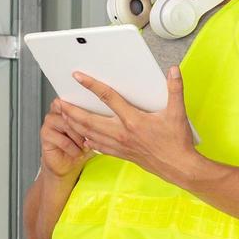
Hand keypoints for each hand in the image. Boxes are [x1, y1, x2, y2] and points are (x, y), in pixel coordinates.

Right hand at [40, 102, 92, 179]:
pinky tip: (77, 152)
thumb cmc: (82, 147)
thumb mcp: (94, 133)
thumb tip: (106, 116)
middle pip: (72, 112)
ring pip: (68, 125)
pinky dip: (74, 149)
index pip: (76, 100)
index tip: (96, 118)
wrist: (69, 164)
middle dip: (84, 126)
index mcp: (70, 106)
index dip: (86, 108)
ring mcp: (50, 121)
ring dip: (79, 139)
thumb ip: (96, 121)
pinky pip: (63, 140)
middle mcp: (57, 111)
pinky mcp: (45, 134)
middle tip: (92, 136)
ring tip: (84, 146)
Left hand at [59, 68, 219, 187]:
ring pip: (90, 134)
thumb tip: (173, 71)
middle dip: (72, 111)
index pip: (108, 97)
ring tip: (64, 116)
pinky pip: (99, 147)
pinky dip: (88, 140)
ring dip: (75, 125)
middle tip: (59, 102)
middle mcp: (122, 132)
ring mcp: (120, 145)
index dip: (91, 85)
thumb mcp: (178, 113)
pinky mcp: (122, 154)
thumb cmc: (177, 142)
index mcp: (133, 120)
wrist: (179, 167)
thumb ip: (175, 90)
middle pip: (89, 120)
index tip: (78, 77)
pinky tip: (83, 136)